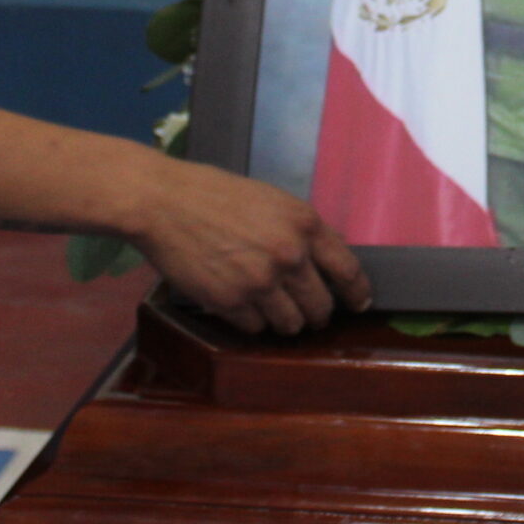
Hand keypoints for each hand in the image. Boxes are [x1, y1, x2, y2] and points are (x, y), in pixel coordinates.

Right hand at [133, 157, 369, 335]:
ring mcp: (259, 282)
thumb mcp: (273, 201)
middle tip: (308, 313)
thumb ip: (303, 231)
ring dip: (285, 322)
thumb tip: (327, 258)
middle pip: (321, 307)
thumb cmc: (215, 195)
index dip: (357, 293)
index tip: (359, 303)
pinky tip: (242, 305)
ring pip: (290, 324)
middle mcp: (289, 256)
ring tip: (273, 310)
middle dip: (317, 314)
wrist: (164, 203)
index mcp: (305, 224)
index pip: (348, 270)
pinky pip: (255, 328)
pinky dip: (252, 322)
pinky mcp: (229, 302)